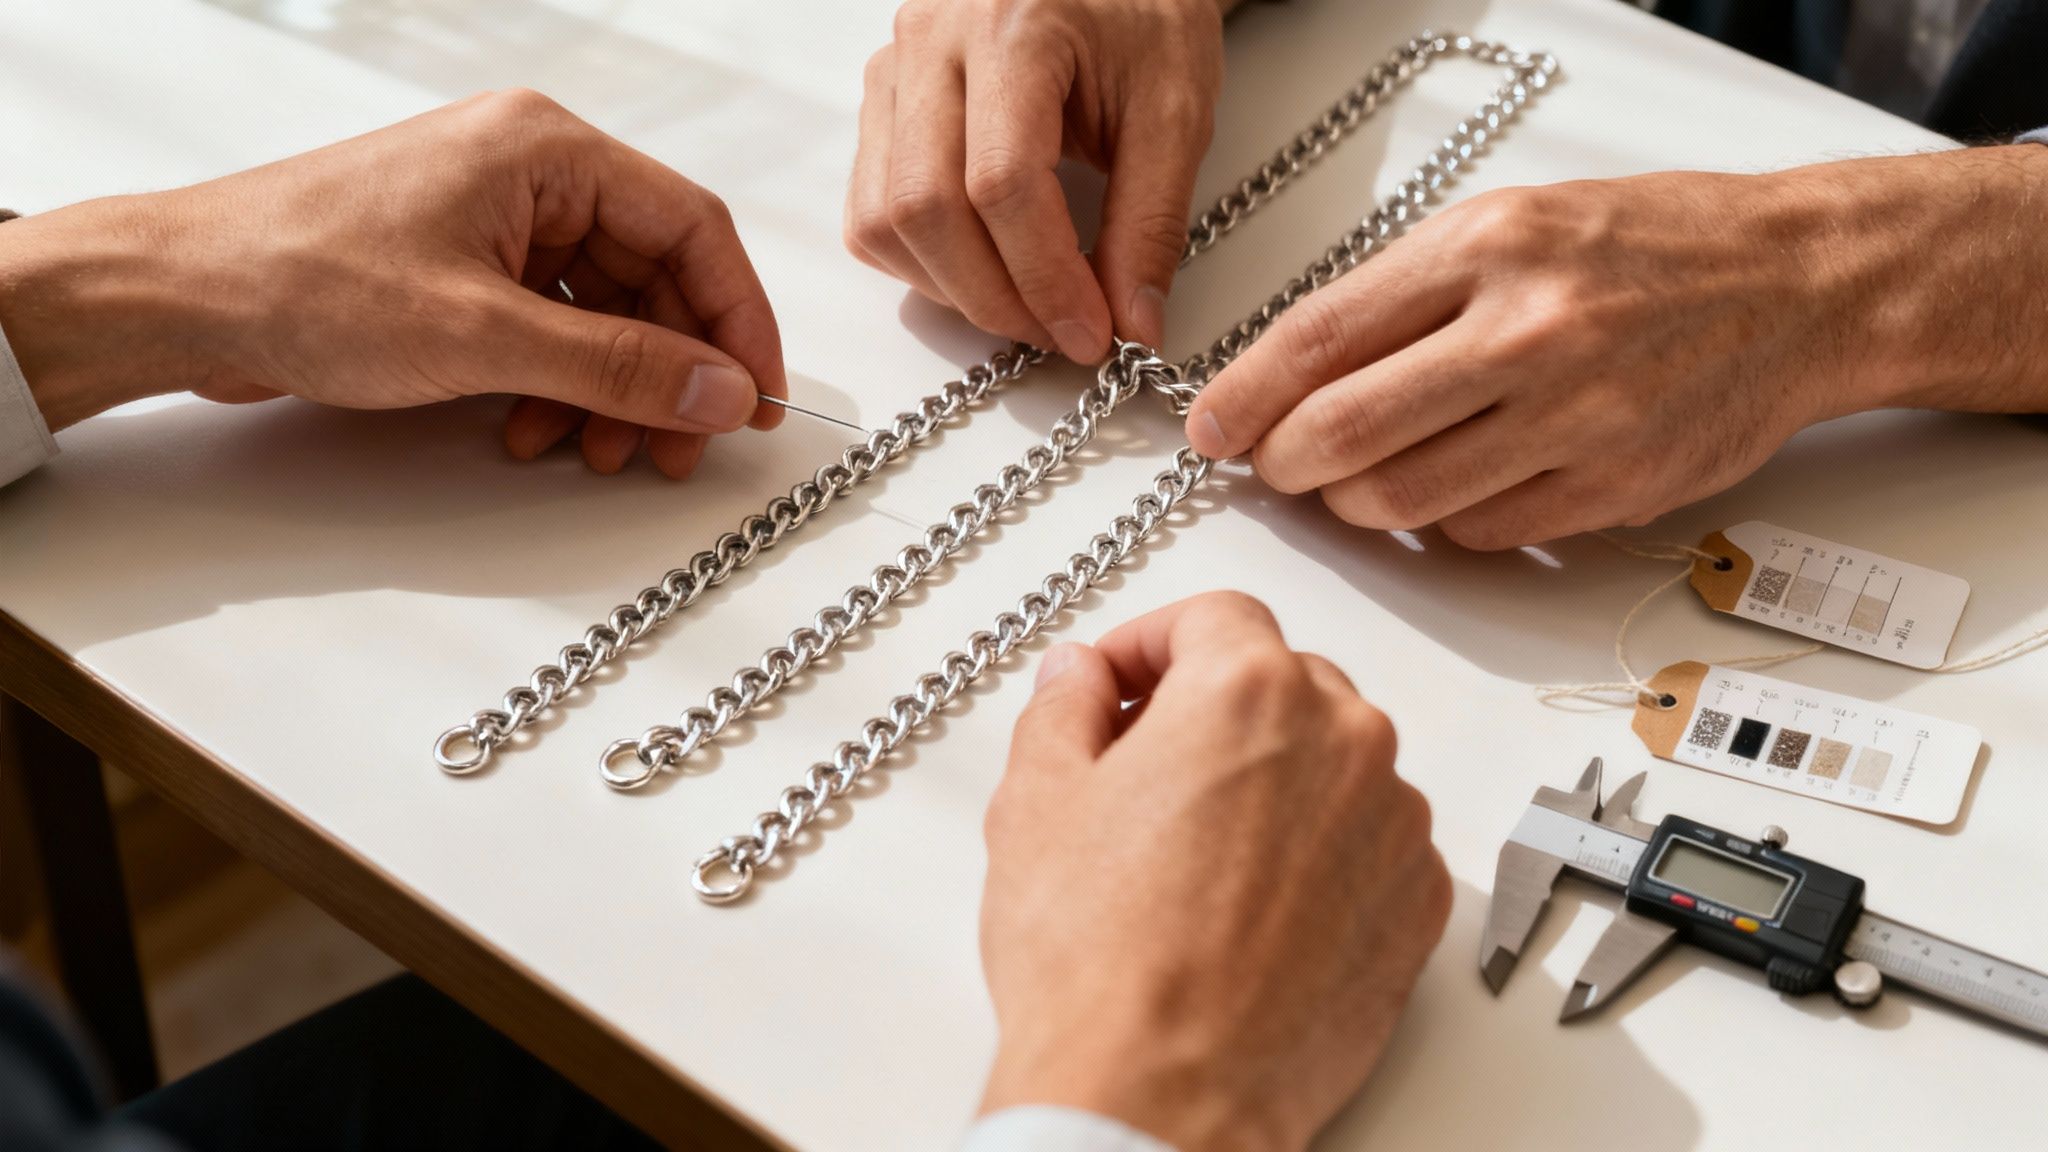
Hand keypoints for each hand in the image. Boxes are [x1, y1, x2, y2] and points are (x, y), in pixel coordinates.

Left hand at [0, 90, 785, 477]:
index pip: (692, 228)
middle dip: (669, 371)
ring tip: (600, 451)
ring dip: (613, 391)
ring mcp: (494, 220)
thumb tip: (720, 390)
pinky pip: (551, 327)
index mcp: (547, 149)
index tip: (753, 397)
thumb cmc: (301, 276)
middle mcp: (529, 173)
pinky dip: (560, 386)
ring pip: (604, 312)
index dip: (736, 319)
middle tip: (679, 446)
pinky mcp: (462, 267)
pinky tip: (536, 430)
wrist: (179, 297)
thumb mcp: (486, 334)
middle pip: (652, 277)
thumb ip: (620, 366)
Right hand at [845, 0, 1233, 361]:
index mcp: (1012, 27)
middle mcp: (931, 41)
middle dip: (995, 297)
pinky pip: (869, 211)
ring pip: (883, 218)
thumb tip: (1133, 326)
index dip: (1044, 279)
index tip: (1092, 332)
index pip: (1001, 184)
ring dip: (953, 289)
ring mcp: (893, 69)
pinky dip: (920, 263)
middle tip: (1062, 333)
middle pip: (925, 208)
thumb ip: (1150, 221)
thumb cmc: (1142, 12)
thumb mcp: (1175, 108)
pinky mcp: (881, 102)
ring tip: (1027, 304)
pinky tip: (983, 267)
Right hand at [979, 592, 1449, 1150]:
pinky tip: (1248, 904)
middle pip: (1280, 682)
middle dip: (1210, 709)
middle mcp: (1345, 741)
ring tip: (1192, 852)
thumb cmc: (1102, 964)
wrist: (1162, 1096)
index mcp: (1249, 691)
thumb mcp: (1036, 802)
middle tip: (1140, 765)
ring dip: (1272, 780)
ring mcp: (1393, 825)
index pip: (1212, 617)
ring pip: (1332, 762)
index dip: (1148, 643)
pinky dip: (1319, 851)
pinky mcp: (1418, 904)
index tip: (1115, 683)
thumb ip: (1063, 707)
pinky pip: (1369, 841)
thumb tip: (1079, 679)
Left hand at [1184, 146, 2047, 547]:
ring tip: (1353, 481)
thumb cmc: (1653, 247)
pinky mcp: (1609, 489)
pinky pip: (1478, 533)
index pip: (1319, 337)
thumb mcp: (1515, 223)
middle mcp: (1527, 334)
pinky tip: (1449, 487)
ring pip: (1402, 501)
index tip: (1210, 427)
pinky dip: (1441, 523)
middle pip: (1344, 434)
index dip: (1243, 395)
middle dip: (1283, 465)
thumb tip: (1295, 367)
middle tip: (1272, 467)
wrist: (1798, 286)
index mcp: (1487, 250)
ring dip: (1353, 504)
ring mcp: (1573, 420)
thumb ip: (1405, 292)